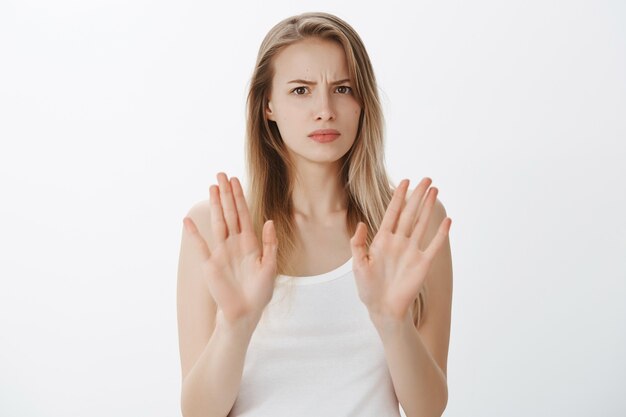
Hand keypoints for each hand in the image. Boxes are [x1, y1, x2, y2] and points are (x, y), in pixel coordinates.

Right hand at [183, 172, 277, 329]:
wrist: (244, 313)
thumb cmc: (259, 293)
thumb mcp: (270, 267)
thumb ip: (270, 244)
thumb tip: (268, 220)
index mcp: (250, 243)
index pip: (243, 215)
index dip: (239, 198)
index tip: (235, 181)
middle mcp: (234, 244)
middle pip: (229, 213)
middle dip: (225, 195)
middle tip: (221, 174)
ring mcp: (221, 252)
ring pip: (217, 223)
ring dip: (213, 206)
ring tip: (211, 188)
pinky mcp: (209, 264)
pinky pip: (200, 245)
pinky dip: (194, 233)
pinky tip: (188, 220)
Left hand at [350, 178, 451, 322]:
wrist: (383, 309)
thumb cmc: (368, 288)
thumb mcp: (358, 265)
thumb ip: (358, 244)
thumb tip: (361, 224)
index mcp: (382, 240)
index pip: (392, 213)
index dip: (398, 197)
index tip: (405, 181)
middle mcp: (399, 242)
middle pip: (410, 213)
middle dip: (418, 196)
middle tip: (427, 179)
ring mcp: (412, 251)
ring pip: (422, 224)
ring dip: (429, 208)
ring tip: (435, 191)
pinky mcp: (423, 263)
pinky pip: (434, 245)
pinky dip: (441, 233)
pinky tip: (447, 221)